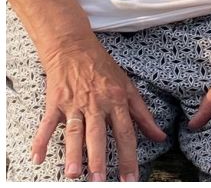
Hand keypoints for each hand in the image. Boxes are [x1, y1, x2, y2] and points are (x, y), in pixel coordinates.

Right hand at [35, 36, 166, 180]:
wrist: (75, 48)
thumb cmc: (104, 69)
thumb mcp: (129, 88)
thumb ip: (143, 116)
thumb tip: (160, 137)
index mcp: (118, 100)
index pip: (126, 132)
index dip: (129, 156)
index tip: (130, 179)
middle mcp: (97, 103)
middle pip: (98, 135)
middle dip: (99, 159)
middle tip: (100, 181)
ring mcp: (75, 103)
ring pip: (74, 132)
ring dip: (73, 154)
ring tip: (74, 174)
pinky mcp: (55, 102)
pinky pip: (47, 124)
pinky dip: (41, 141)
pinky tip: (38, 158)